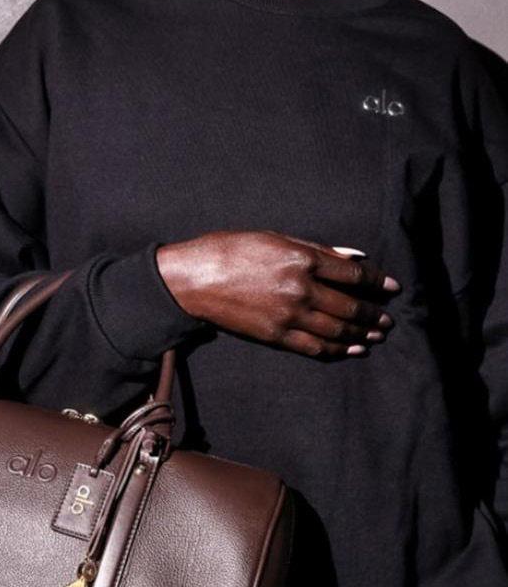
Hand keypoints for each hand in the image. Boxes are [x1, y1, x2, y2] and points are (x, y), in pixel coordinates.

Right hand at [156, 230, 400, 359]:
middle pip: (349, 306)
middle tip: (387, 320)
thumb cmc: (232, 249)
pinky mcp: (276, 336)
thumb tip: (355, 256)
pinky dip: (337, 350)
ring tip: (376, 336)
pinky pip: (315, 347)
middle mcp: (300, 289)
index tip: (392, 287)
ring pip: (337, 330)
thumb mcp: (276, 237)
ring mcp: (289, 315)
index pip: (352, 274)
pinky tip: (351, 349)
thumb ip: (318, 248)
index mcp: (302, 259)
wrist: (194, 279)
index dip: (376, 281)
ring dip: (361, 334)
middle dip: (373, 314)